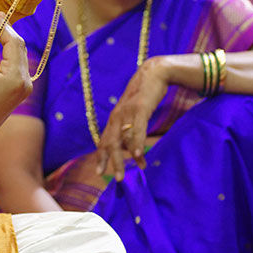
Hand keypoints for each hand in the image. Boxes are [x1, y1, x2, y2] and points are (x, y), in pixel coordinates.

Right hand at [0, 10, 31, 152]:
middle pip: (18, 47)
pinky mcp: (17, 92)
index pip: (13, 42)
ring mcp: (22, 88)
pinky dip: (4, 52)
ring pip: (17, 55)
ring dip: (5, 39)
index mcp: (15, 78)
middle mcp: (24, 83)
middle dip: (5, 29)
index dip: (1, 26)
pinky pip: (13, 65)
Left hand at [96, 56, 169, 180]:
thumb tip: (131, 148)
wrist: (153, 73)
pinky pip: (137, 129)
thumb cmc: (144, 96)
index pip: (104, 140)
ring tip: (132, 171)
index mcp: (115, 119)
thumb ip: (130, 128)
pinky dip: (136, 143)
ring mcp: (127, 112)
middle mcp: (117, 116)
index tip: (99, 172)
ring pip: (123, 139)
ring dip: (126, 157)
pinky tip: (138, 155)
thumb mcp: (133, 113)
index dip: (101, 156)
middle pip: (110, 143)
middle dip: (112, 162)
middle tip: (117, 179)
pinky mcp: (140, 108)